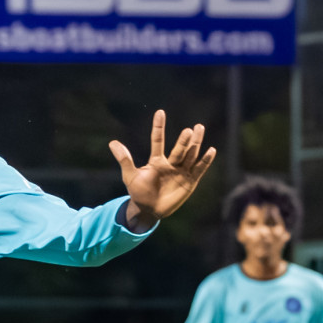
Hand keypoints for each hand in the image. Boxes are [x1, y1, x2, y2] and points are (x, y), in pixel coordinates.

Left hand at [109, 110, 217, 230]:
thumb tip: (112, 142)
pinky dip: (205, 161)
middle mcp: (170, 163)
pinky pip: (199, 169)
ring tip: (199, 129)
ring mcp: (181, 171)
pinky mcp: (190, 181)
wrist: (148, 210)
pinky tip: (211, 150)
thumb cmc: (138, 192)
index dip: (158, 127)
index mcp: (156, 161)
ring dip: (195, 143)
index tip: (160, 112)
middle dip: (183, 140)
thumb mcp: (130, 175)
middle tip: (188, 130)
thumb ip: (124, 159)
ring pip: (190, 155)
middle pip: (179, 148)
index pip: (158, 140)